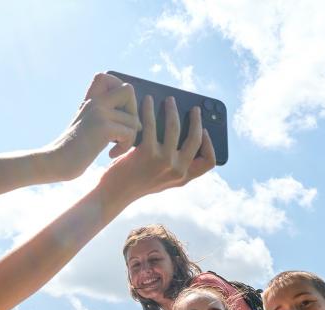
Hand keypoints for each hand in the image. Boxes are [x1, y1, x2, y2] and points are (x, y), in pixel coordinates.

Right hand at [45, 73, 140, 181]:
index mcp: (89, 100)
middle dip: (133, 113)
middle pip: (128, 90)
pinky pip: (129, 132)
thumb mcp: (87, 128)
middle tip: (124, 132)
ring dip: (130, 137)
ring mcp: (99, 113)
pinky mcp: (103, 128)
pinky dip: (125, 146)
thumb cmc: (73, 151)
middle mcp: (94, 102)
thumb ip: (102, 116)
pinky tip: (111, 154)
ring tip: (117, 147)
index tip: (117, 112)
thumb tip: (135, 119)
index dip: (119, 90)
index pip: (107, 77)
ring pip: (133, 119)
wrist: (56, 163)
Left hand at [100, 94, 215, 204]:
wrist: (114, 193)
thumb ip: (174, 164)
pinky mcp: (147, 153)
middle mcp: (177, 171)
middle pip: (195, 139)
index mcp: (182, 178)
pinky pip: (151, 124)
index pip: (208, 162)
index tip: (205, 131)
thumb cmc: (136, 182)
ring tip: (169, 100)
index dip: (210, 144)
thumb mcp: (161, 178)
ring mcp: (163, 161)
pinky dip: (149, 109)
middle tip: (193, 108)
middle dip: (196, 119)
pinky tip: (147, 101)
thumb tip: (183, 133)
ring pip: (175, 126)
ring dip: (172, 108)